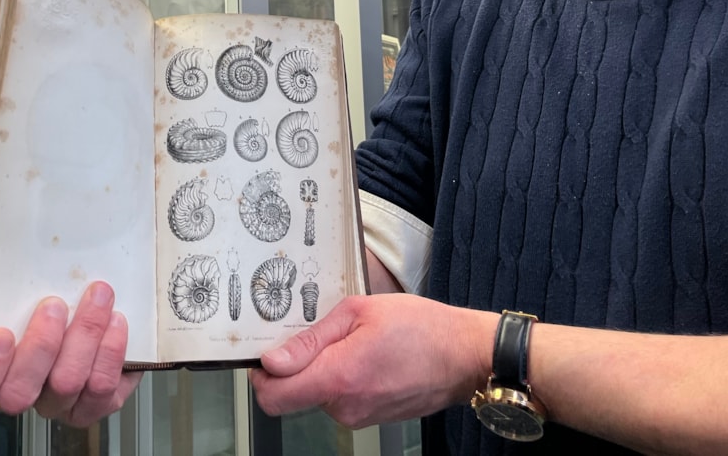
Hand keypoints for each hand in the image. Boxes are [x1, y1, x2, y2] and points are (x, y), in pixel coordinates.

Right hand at [0, 281, 141, 426]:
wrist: (91, 312)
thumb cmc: (44, 301)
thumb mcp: (13, 292)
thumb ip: (0, 287)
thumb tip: (1, 243)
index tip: (0, 335)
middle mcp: (21, 396)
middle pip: (20, 393)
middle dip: (40, 346)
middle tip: (53, 305)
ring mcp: (58, 404)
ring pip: (67, 385)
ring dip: (84, 337)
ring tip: (96, 298)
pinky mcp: (95, 404)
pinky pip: (104, 389)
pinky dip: (111, 352)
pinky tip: (116, 322)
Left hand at [250, 294, 494, 428]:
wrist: (465, 355)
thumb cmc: (421, 327)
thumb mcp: (359, 311)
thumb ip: (311, 338)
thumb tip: (273, 360)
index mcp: (338, 377)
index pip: (273, 397)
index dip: (262, 375)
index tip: (267, 353)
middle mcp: (345, 406)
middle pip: (294, 393)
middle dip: (299, 364)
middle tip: (325, 332)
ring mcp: (360, 416)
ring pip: (318, 394)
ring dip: (326, 368)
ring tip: (355, 340)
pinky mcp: (371, 417)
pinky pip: (341, 398)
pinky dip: (345, 377)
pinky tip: (367, 355)